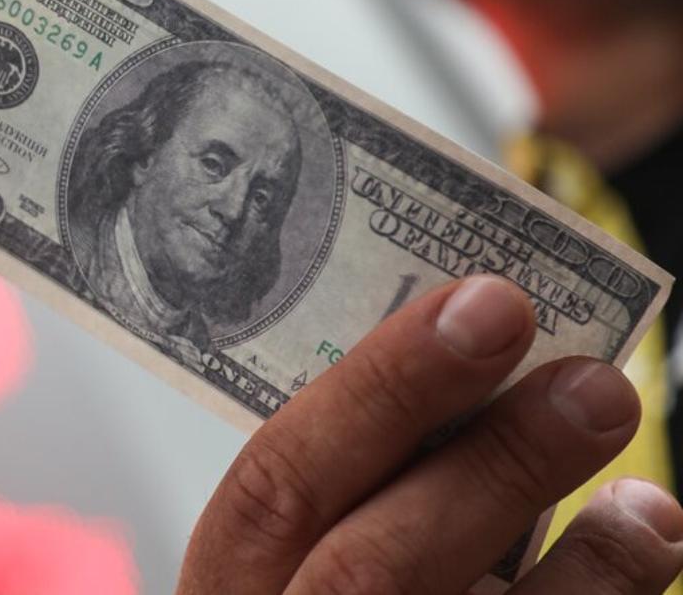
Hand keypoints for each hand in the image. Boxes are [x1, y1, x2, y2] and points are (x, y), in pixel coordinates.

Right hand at [178, 275, 682, 593]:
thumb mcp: (286, 551)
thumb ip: (345, 486)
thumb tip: (468, 369)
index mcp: (228, 587)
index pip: (274, 485)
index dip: (377, 388)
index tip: (480, 303)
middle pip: (370, 567)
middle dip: (487, 462)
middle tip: (590, 381)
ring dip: (579, 551)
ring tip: (636, 466)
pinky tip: (642, 538)